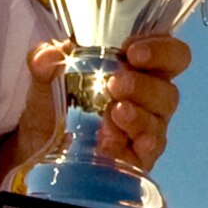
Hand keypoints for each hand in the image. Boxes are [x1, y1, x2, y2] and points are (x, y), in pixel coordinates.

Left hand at [13, 35, 189, 169]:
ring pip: (159, 121)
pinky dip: (134, 145)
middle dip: (143, 85)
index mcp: (138, 70)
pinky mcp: (136, 159)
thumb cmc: (54, 103)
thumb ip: (43, 61)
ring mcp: (145, 131)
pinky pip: (147, 152)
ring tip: (114, 113)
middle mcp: (149, 100)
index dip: (160, 48)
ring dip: (139, 116)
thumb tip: (47, 55)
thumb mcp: (43, 78)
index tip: (131, 50)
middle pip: (168, 90)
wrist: (36, 145)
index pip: (170, 54)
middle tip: (115, 83)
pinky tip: (114, 142)